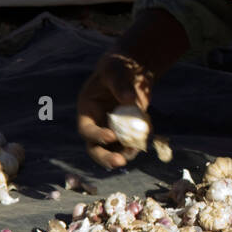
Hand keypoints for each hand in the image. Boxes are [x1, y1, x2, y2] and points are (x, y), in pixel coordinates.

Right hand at [77, 50, 152, 168]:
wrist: (132, 72)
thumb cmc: (117, 68)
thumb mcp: (116, 72)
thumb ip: (121, 86)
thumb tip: (130, 100)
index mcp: (87, 111)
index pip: (86, 129)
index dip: (97, 135)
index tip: (112, 136)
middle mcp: (97, 124)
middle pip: (95, 148)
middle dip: (106, 157)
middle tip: (119, 162)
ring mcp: (112, 130)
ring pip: (113, 151)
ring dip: (124, 155)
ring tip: (136, 151)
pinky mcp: (127, 132)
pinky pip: (130, 145)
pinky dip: (137, 145)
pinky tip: (145, 139)